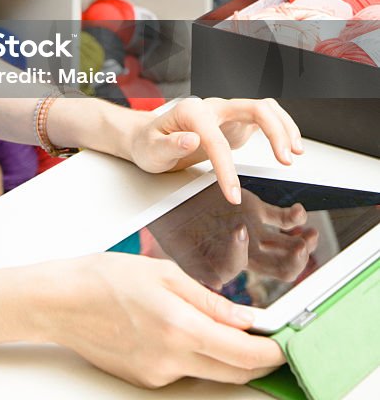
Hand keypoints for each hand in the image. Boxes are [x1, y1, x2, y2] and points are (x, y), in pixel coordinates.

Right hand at [46, 252, 284, 388]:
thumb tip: (245, 318)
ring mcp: (158, 375)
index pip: (244, 354)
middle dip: (256, 360)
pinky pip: (183, 371)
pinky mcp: (145, 380)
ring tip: (223, 328)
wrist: (62, 302)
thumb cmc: (105, 278)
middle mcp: (171, 359)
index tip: (284, 342)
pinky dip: (194, 355)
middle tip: (267, 339)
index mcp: (180, 327)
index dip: (272, 351)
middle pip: (233, 373)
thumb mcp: (163, 273)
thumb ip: (209, 299)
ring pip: (209, 373)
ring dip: (226, 357)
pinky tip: (180, 330)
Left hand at [127, 97, 303, 203]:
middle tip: (286, 160)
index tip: (232, 194)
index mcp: (192, 113)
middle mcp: (213, 107)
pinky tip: (289, 145)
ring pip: (264, 108)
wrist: (148, 137)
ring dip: (283, 126)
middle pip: (253, 107)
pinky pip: (264, 118)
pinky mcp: (235, 122)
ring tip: (295, 153)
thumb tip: (192, 139)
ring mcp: (226, 113)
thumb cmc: (149, 143)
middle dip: (274, 131)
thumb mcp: (151, 148)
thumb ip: (170, 144)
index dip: (226, 169)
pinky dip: (280, 128)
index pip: (216, 140)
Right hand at [149, 187, 318, 289]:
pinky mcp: (257, 211)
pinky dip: (296, 217)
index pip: (241, 267)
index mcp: (224, 261)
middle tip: (301, 248)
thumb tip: (216, 284)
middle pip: (278, 267)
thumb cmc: (170, 221)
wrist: (171, 195)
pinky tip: (298, 212)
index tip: (237, 230)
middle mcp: (244, 250)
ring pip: (288, 246)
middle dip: (295, 261)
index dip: (243, 253)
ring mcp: (254, 231)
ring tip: (310, 235)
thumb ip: (196, 267)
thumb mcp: (177, 245)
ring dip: (304, 243)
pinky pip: (283, 220)